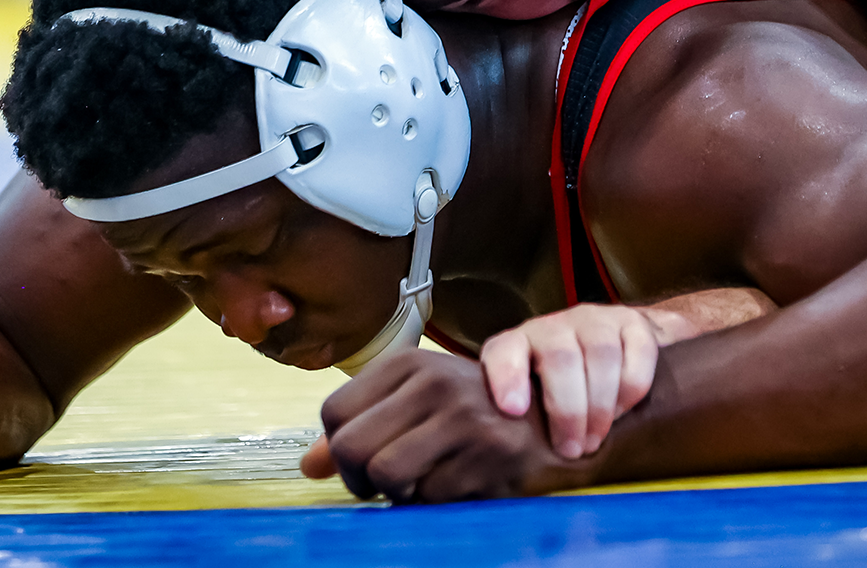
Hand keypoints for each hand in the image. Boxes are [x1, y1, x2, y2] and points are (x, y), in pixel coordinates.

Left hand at [301, 349, 587, 502]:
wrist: (557, 420)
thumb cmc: (477, 412)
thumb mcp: (418, 401)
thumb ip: (363, 425)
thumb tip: (310, 466)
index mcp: (409, 364)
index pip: (334, 412)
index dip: (338, 448)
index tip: (363, 457)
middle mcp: (433, 383)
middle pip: (351, 448)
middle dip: (359, 480)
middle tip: (382, 484)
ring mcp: (463, 419)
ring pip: (385, 476)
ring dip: (396, 494)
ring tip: (419, 484)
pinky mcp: (488, 456)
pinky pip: (430, 498)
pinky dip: (435, 502)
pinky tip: (457, 483)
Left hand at [479, 303, 674, 460]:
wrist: (611, 343)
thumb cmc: (557, 385)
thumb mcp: (529, 400)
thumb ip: (518, 423)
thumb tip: (510, 468)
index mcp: (517, 344)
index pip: (504, 351)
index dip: (507, 377)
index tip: (513, 409)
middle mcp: (554, 326)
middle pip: (561, 357)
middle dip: (568, 410)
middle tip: (572, 450)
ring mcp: (596, 320)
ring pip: (601, 354)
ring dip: (600, 405)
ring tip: (595, 439)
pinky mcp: (633, 323)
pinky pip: (639, 352)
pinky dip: (631, 389)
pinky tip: (621, 412)